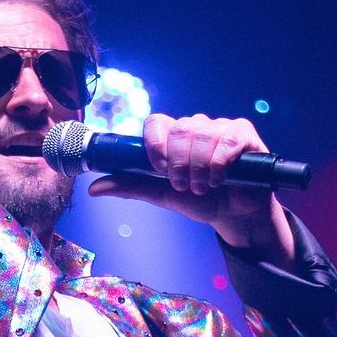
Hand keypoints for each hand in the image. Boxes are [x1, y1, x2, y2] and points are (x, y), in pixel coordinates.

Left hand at [89, 111, 296, 259]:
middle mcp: (195, 127)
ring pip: (203, 134)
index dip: (154, 143)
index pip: (156, 122)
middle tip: (185, 185)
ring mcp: (220, 128)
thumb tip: (94, 189)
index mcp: (172, 137)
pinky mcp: (242, 134)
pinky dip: (220, 162)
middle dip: (179, 163)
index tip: (158, 168)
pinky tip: (220, 178)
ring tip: (203, 187)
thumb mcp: (162, 195)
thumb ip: (131, 187)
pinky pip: (227, 138)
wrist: (233, 214)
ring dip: (200, 167)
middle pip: (179, 129)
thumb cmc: (199, 200)